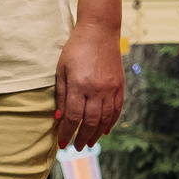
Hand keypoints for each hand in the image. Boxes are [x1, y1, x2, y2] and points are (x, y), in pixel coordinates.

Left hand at [55, 21, 124, 148]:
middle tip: (76, 147)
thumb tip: (59, 118)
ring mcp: (110, 88)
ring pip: (105, 119)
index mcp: (79, 85)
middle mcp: (96, 89)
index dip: (67, 132)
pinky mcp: (119, 86)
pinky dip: (111, 122)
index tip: (62, 143)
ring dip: (96, 134)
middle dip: (82, 137)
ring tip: (89, 143)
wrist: (99, 32)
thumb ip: (61, 94)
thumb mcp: (62, 69)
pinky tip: (104, 130)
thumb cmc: (75, 49)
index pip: (72, 117)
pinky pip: (116, 109)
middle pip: (89, 121)